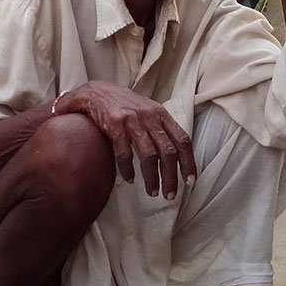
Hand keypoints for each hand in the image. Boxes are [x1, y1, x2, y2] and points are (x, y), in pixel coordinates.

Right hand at [60, 82, 195, 199]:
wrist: (95, 91)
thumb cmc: (122, 105)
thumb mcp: (146, 111)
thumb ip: (159, 128)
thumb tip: (174, 154)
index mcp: (161, 114)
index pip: (182, 140)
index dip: (189, 162)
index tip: (190, 181)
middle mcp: (150, 116)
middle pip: (168, 152)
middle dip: (170, 176)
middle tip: (169, 194)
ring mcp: (133, 120)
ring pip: (149, 155)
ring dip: (152, 177)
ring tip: (152, 191)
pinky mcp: (115, 124)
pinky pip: (125, 153)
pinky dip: (128, 169)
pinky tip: (129, 179)